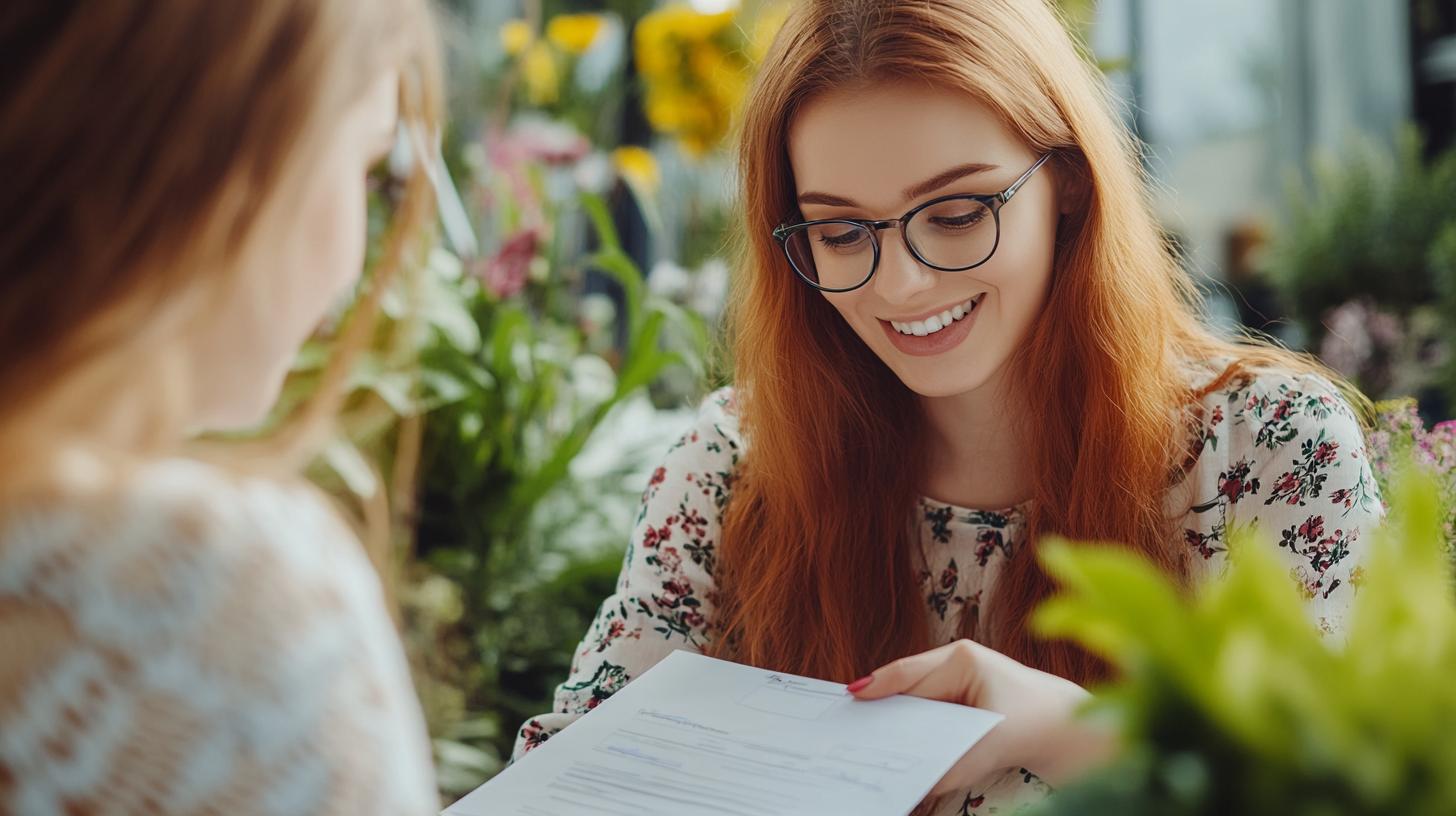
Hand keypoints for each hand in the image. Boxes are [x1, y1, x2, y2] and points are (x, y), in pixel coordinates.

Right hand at [847, 639, 1113, 794]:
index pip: (912, 676)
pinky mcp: (956, 695)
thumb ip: (956, 763)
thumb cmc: (1036, 724)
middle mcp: (955, 660)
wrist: (1067, 728)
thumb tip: (921, 782)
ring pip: (912, 696)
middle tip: (848, 721)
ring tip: (864, 732)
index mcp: (963, 658)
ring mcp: (954, 676)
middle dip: (881, 703)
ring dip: (894, 715)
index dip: (880, 688)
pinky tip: (894, 739)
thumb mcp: (994, 745)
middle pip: (906, 684)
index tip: (853, 697)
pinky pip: (923, 707)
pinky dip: (910, 722)